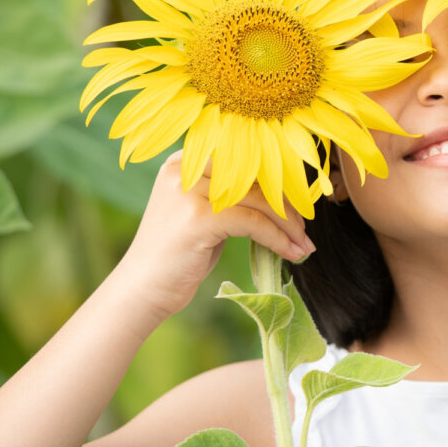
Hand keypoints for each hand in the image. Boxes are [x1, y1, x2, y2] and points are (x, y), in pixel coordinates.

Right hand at [114, 151, 315, 323]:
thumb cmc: (180, 254)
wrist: (143, 290)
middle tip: (305, 229)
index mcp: (188, 159)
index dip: (280, 181)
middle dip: (288, 204)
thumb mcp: (208, 213)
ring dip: (288, 225)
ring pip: (259, 199)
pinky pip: (253, 222)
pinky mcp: (198, 217)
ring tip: (304, 245)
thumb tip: (289, 192)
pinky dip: (277, 239)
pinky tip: (291, 253)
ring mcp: (189, 190)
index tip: (302, 205)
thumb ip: (237, 194)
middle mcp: (186, 166)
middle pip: (256, 175)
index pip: (248, 158)